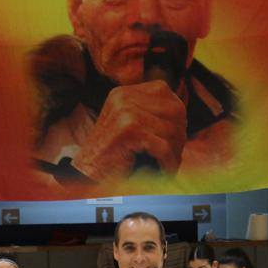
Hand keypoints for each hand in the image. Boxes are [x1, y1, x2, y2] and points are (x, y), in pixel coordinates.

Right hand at [71, 81, 187, 180]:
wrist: (85, 175)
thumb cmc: (110, 157)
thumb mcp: (128, 126)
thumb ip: (149, 115)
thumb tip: (181, 116)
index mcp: (124, 93)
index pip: (164, 92)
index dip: (176, 116)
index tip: (175, 137)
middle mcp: (124, 97)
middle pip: (173, 109)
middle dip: (179, 134)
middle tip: (174, 154)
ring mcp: (125, 112)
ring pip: (170, 129)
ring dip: (175, 151)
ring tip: (168, 165)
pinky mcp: (129, 130)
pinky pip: (163, 146)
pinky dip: (168, 162)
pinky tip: (165, 171)